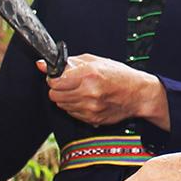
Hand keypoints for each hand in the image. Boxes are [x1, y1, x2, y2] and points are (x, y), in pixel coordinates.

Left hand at [40, 53, 168, 127]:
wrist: (138, 94)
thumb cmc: (120, 75)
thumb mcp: (95, 61)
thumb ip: (68, 62)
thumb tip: (42, 64)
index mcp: (89, 74)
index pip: (55, 81)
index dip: (53, 78)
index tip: (57, 76)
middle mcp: (88, 92)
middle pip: (55, 95)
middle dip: (58, 89)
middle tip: (67, 84)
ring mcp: (90, 108)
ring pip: (62, 105)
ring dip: (66, 98)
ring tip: (80, 91)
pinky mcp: (92, 119)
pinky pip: (72, 113)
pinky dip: (75, 107)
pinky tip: (86, 100)